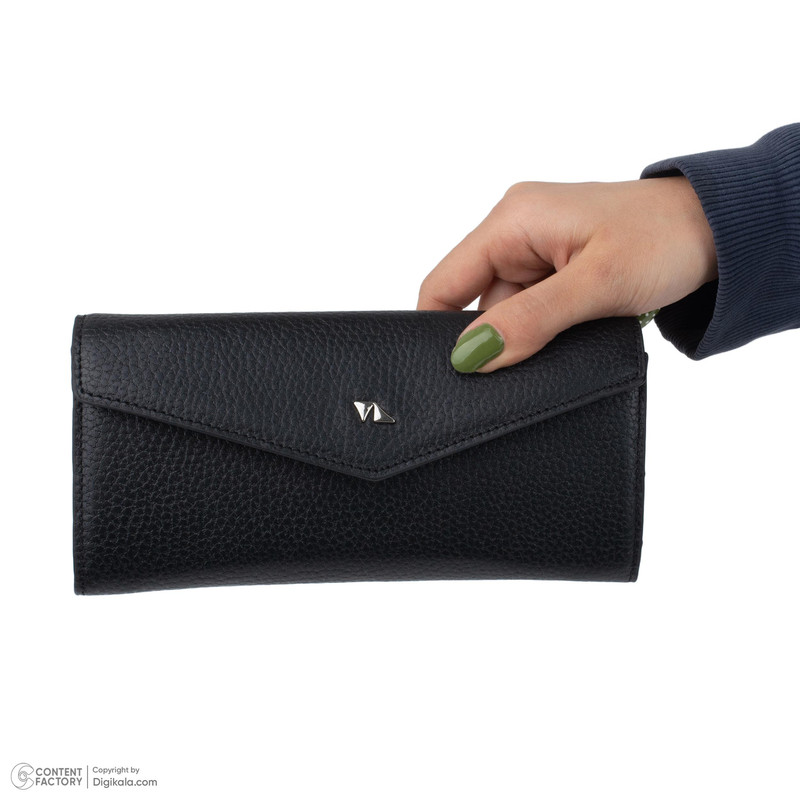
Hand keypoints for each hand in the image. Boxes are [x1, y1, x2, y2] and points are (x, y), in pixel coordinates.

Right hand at [417, 178, 717, 372]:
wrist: (717, 227)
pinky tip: (569, 333)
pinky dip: (541, 328)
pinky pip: (528, 306)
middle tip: (525, 361)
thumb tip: (471, 355)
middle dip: (492, 337)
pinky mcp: (554, 266)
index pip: (442, 283)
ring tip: (566, 336)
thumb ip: (531, 321)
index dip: (437, 331)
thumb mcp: (597, 284)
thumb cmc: (666, 238)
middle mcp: (515, 230)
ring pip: (502, 309)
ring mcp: (534, 249)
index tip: (454, 374)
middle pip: (470, 302)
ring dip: (524, 334)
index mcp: (512, 220)